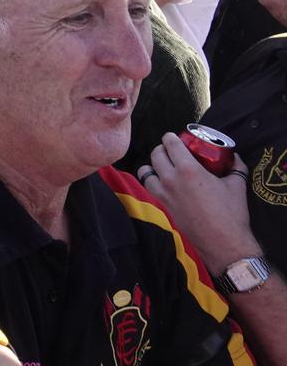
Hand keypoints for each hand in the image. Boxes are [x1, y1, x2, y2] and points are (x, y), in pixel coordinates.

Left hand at [140, 133, 260, 272]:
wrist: (223, 244)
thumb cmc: (231, 214)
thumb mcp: (236, 185)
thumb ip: (235, 167)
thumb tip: (234, 157)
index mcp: (188, 169)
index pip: (170, 143)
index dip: (170, 137)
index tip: (174, 138)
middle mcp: (170, 179)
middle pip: (155, 154)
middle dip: (162, 149)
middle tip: (170, 151)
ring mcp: (163, 194)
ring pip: (145, 171)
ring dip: (152, 166)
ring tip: (162, 167)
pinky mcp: (161, 207)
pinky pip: (148, 188)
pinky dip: (151, 183)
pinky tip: (161, 184)